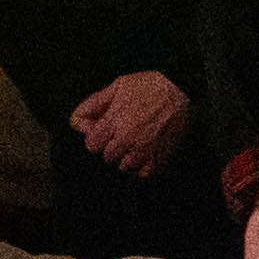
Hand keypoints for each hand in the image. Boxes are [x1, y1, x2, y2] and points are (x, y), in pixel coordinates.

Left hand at [69, 70, 193, 174]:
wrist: (183, 90)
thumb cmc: (150, 85)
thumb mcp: (119, 86)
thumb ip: (95, 103)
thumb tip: (76, 119)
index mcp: (114, 120)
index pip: (92, 145)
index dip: (96, 139)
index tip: (104, 134)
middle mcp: (127, 138)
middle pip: (108, 157)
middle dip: (111, 147)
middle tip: (122, 136)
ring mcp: (144, 149)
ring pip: (125, 167)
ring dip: (127, 158)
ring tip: (136, 144)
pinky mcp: (160, 157)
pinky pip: (144, 173)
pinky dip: (143, 166)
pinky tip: (147, 153)